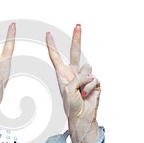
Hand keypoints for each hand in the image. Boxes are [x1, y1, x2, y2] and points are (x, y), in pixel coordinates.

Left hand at [46, 25, 100, 142]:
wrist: (82, 117)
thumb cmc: (71, 106)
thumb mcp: (68, 90)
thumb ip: (78, 78)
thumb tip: (90, 74)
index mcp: (63, 74)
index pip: (56, 57)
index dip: (52, 46)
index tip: (48, 34)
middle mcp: (74, 72)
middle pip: (75, 52)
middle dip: (77, 38)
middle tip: (78, 25)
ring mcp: (85, 77)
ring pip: (87, 67)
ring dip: (84, 81)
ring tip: (81, 92)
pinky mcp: (95, 82)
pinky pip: (94, 78)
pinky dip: (90, 87)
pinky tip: (87, 95)